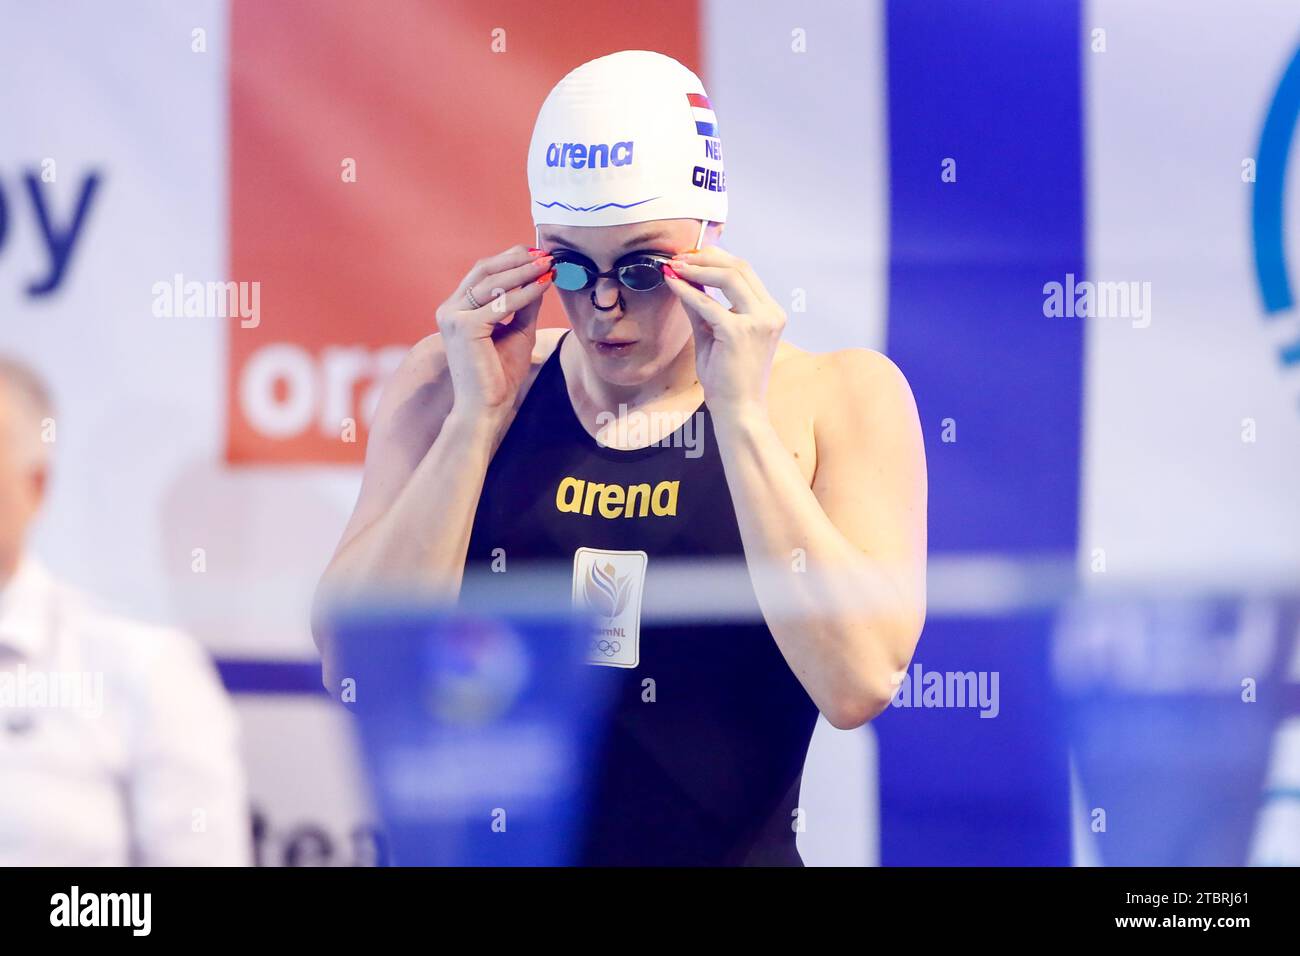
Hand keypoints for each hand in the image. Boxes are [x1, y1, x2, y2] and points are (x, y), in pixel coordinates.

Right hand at [435, 245, 553, 420]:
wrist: (487, 407)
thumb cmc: (500, 374)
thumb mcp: (518, 331)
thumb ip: (524, 305)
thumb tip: (542, 276)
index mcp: (457, 308)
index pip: (483, 273)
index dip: (510, 259)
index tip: (539, 254)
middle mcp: (450, 309)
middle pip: (485, 270)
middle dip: (517, 258)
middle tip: (545, 253)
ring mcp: (453, 316)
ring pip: (493, 283)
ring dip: (523, 271)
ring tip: (548, 264)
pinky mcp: (464, 327)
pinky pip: (501, 304)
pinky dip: (525, 293)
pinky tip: (543, 285)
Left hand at [661, 245, 785, 419]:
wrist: (738, 410)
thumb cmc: (727, 378)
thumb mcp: (713, 334)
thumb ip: (702, 306)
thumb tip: (683, 278)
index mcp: (769, 312)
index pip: (745, 272)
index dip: (715, 258)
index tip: (689, 256)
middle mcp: (769, 313)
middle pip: (739, 267)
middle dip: (705, 256)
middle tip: (678, 256)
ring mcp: (758, 321)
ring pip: (729, 276)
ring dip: (697, 267)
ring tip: (674, 265)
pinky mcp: (739, 332)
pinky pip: (707, 303)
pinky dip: (687, 290)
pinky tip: (671, 284)